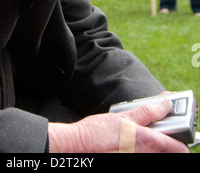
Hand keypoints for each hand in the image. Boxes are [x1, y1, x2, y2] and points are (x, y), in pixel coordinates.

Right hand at [48, 100, 188, 152]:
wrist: (78, 146)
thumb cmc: (97, 132)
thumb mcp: (123, 117)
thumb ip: (147, 111)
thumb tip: (165, 104)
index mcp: (146, 141)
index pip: (178, 148)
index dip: (182, 140)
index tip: (181, 129)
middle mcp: (144, 154)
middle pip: (166, 149)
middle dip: (167, 137)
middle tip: (159, 124)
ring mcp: (135, 157)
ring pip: (154, 151)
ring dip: (153, 140)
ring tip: (140, 130)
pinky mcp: (127, 157)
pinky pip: (141, 152)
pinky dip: (141, 146)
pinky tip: (130, 138)